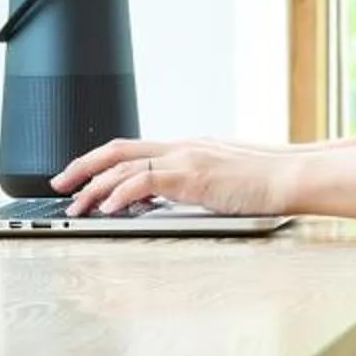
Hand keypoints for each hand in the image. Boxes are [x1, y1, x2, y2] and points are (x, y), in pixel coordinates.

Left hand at [54, 137, 296, 216]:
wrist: (296, 175)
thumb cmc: (273, 180)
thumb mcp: (228, 178)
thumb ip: (201, 184)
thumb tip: (180, 199)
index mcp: (190, 148)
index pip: (135, 149)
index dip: (102, 162)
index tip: (83, 178)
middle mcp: (183, 147)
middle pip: (117, 149)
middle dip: (81, 167)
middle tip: (59, 185)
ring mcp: (186, 158)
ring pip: (122, 166)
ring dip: (92, 188)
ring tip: (76, 208)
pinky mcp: (192, 175)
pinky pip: (143, 181)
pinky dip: (119, 194)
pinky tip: (108, 209)